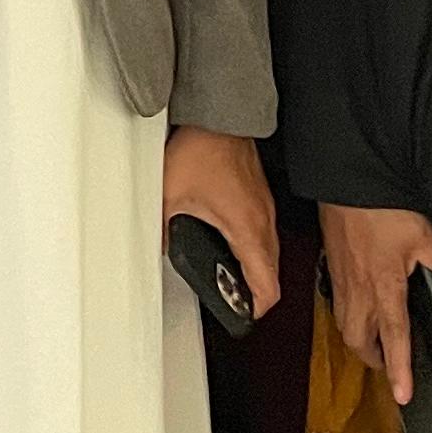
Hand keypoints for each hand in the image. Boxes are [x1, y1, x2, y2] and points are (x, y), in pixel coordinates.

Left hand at [163, 127, 282, 318]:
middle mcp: (264, 222)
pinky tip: (228, 240)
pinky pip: (264, 231)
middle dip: (254, 292)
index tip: (242, 315)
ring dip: (254, 268)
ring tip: (228, 275)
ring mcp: (265, 208)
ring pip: (270, 253)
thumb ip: (164, 227)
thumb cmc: (202, 150)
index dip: (256, 309)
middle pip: (272, 274)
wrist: (219, 117)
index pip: (268, 287)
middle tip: (231, 300)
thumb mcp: (171, 196)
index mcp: (248, 231)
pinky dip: (252, 245)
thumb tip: (159, 247)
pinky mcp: (260, 196)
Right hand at [321, 201, 431, 407]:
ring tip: (377, 341)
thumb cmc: (382, 210)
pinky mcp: (333, 267)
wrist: (346, 183)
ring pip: (346, 326)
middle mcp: (360, 292)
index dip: (401, 369)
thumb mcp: (425, 235)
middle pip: (360, 342)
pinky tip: (363, 305)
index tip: (404, 397)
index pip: (394, 338)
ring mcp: (343, 281)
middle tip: (391, 364)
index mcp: (384, 288)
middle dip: (374, 359)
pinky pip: (340, 305)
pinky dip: (352, 316)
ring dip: (361, 340)